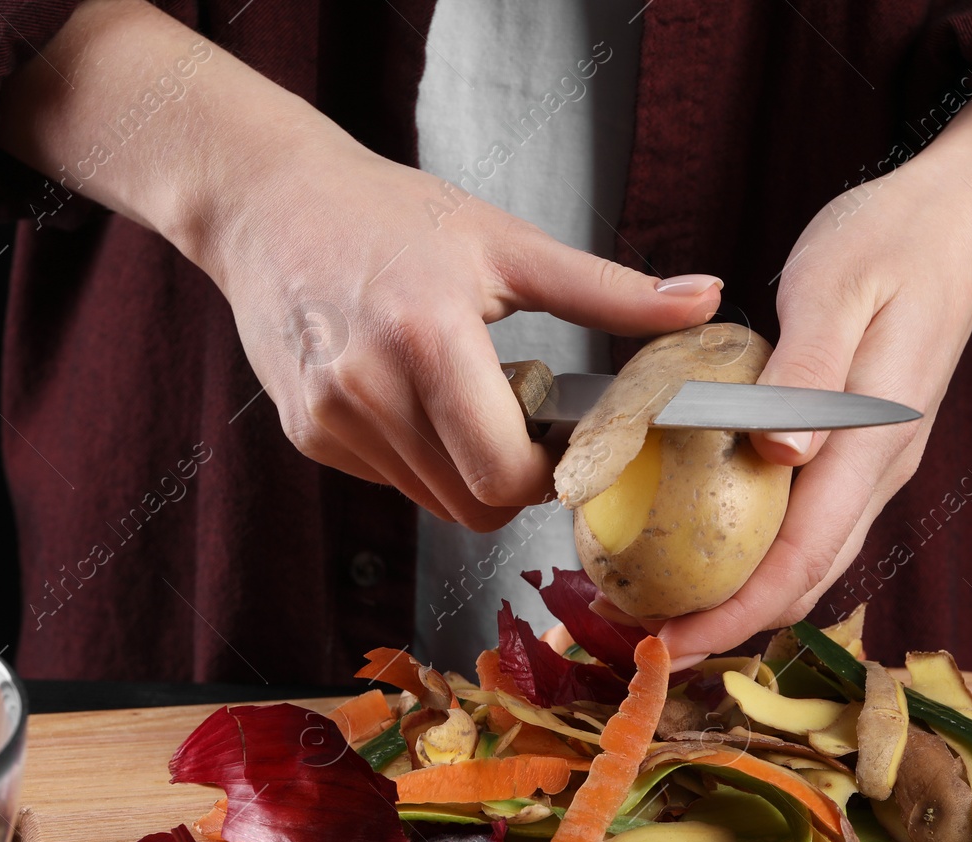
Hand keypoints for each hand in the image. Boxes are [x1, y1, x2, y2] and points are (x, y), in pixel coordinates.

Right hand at [0, 0, 722, 531]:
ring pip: (431, 501)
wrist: (269, 204)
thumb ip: (608, 288)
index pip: (505, 476)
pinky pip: (389, 479)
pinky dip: (417, 455)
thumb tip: (702, 299)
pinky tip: (411, 393)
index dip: (550, 475)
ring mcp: (331, 419)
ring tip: (463, 394)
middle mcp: (369, 390)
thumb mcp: (506, 243)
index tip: (564, 441)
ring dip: (465, 469)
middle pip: (473, 506)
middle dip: (513, 480)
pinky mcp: (308, 434)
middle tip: (522, 420)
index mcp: (428, 339)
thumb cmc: (389, 213)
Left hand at [655, 95, 971, 668]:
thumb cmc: (890, 242)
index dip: (737, 611)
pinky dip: (755, 555)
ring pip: (809, 559)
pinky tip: (707, 549)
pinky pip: (807, 525)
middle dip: (730, 623)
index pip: (804, 555)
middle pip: (806, 577)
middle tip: (649, 645)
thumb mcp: (836, 286)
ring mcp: (873, 466)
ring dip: (742, 597)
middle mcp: (879, 469)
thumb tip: (778, 455)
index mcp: (874, 438)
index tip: (673, 643)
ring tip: (666, 610)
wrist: (957, 224)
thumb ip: (808, 369)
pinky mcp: (857, 453)